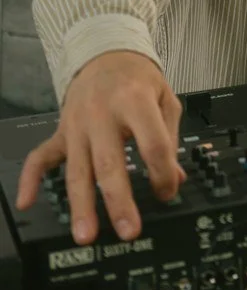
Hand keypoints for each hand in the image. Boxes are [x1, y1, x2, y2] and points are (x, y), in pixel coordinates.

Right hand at [16, 51, 183, 244]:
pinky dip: (30, 179)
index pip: (153, 145)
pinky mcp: (61, 131)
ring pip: (78, 169)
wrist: (106, 53)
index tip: (168, 192)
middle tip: (129, 231)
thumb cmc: (139, 80)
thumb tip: (176, 178)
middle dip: (119, 201)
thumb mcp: (165, 98)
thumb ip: (170, 138)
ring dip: (81, 205)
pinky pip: (41, 157)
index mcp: (135, 101)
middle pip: (111, 163)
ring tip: (85, 235)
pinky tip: (26, 202)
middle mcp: (103, 114)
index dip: (164, 173)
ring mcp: (78, 125)